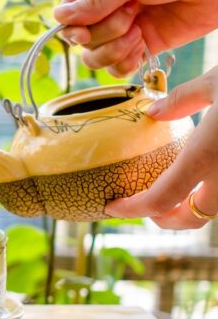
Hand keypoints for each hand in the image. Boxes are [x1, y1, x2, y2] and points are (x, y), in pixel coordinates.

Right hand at [54, 0, 217, 77]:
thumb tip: (58, 17)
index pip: (69, 10)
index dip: (73, 27)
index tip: (84, 33)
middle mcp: (109, 2)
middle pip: (82, 38)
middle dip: (104, 34)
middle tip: (132, 16)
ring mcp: (126, 25)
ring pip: (96, 56)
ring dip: (114, 51)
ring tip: (139, 34)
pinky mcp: (144, 44)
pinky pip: (118, 66)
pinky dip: (126, 63)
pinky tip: (143, 47)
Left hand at [105, 69, 217, 228]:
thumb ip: (183, 100)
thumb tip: (154, 111)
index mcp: (206, 157)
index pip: (159, 202)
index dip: (131, 210)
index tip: (111, 206)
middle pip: (192, 218)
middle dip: (166, 218)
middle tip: (145, 205)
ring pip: (216, 208)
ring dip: (193, 206)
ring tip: (174, 189)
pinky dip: (215, 189)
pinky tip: (206, 171)